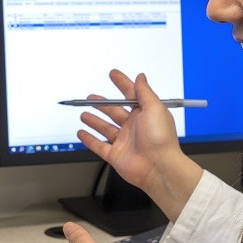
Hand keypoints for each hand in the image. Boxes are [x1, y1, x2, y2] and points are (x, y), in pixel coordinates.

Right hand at [78, 70, 200, 219]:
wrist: (159, 167)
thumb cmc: (161, 139)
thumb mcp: (155, 107)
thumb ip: (144, 91)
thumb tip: (141, 77)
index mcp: (144, 114)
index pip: (130, 95)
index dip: (122, 83)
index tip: (113, 74)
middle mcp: (134, 127)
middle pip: (114, 111)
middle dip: (102, 104)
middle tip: (91, 98)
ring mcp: (124, 141)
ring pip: (105, 128)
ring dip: (94, 120)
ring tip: (84, 114)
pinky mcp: (116, 155)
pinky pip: (99, 146)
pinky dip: (89, 140)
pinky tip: (82, 133)